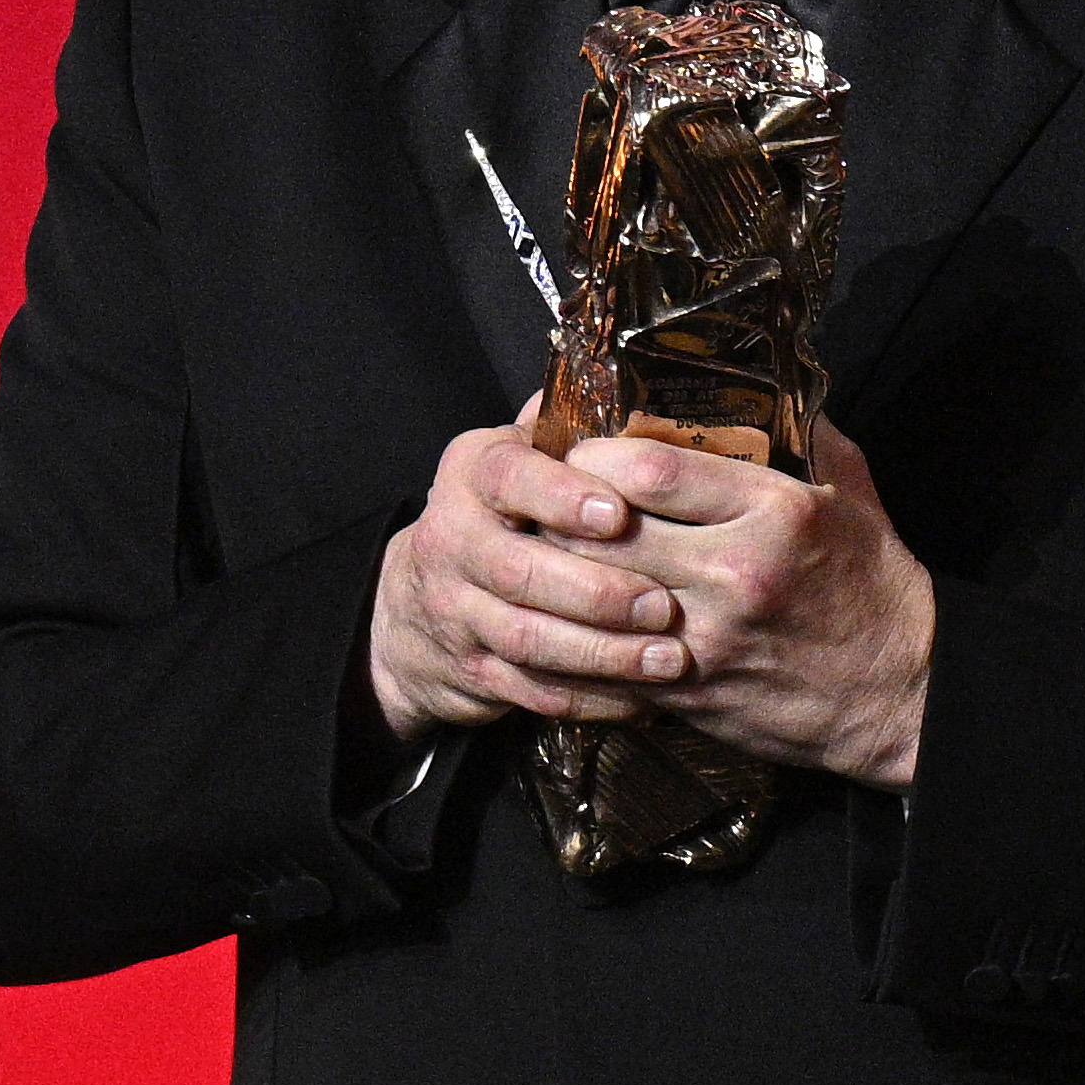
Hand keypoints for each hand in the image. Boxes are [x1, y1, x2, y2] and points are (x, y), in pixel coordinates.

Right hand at [367, 419, 684, 739]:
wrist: (417, 606)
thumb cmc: (499, 517)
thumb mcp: (516, 459)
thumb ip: (565, 428)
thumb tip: (633, 386)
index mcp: (472, 474)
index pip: (511, 478)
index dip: (562, 497)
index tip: (617, 514)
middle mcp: (452, 538)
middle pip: (521, 571)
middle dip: (597, 592)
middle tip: (663, 604)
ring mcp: (457, 610)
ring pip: (530, 638)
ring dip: (603, 653)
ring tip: (668, 658)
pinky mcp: (472, 669)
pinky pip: (533, 690)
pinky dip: (590, 698)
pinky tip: (641, 698)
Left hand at [562, 417, 933, 788]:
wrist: (901, 692)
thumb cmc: (874, 584)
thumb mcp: (851, 489)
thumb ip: (799, 432)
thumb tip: (753, 381)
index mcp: (776, 512)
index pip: (651, 470)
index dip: (597, 454)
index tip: (583, 448)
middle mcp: (736, 573)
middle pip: (604, 533)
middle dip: (560, 512)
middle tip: (544, 497)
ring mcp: (708, 637)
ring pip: (595, 597)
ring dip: (561, 571)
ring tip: (547, 548)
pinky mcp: (691, 689)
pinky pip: (609, 655)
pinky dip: (580, 631)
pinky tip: (570, 611)